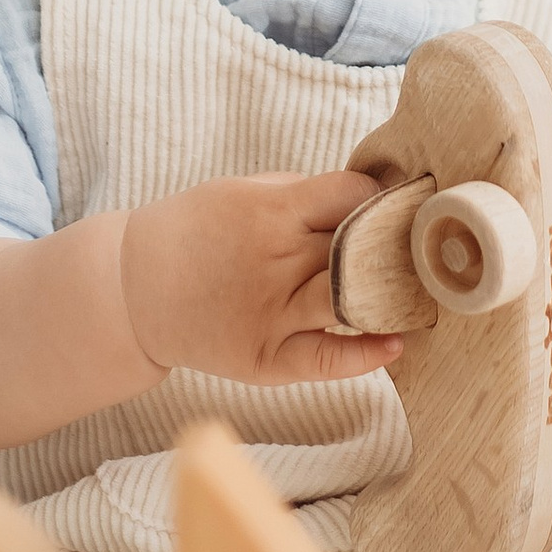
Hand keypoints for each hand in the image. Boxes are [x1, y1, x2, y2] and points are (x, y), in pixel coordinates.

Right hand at [118, 172, 396, 389]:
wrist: (133, 287)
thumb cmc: (195, 231)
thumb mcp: (241, 191)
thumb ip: (302, 195)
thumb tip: (368, 197)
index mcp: (269, 212)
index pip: (352, 197)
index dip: (378, 198)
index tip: (389, 204)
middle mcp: (274, 263)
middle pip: (359, 249)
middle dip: (393, 244)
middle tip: (418, 244)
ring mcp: (269, 315)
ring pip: (351, 301)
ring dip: (390, 294)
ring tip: (416, 288)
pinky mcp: (263, 358)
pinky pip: (324, 360)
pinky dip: (365, 355)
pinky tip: (396, 344)